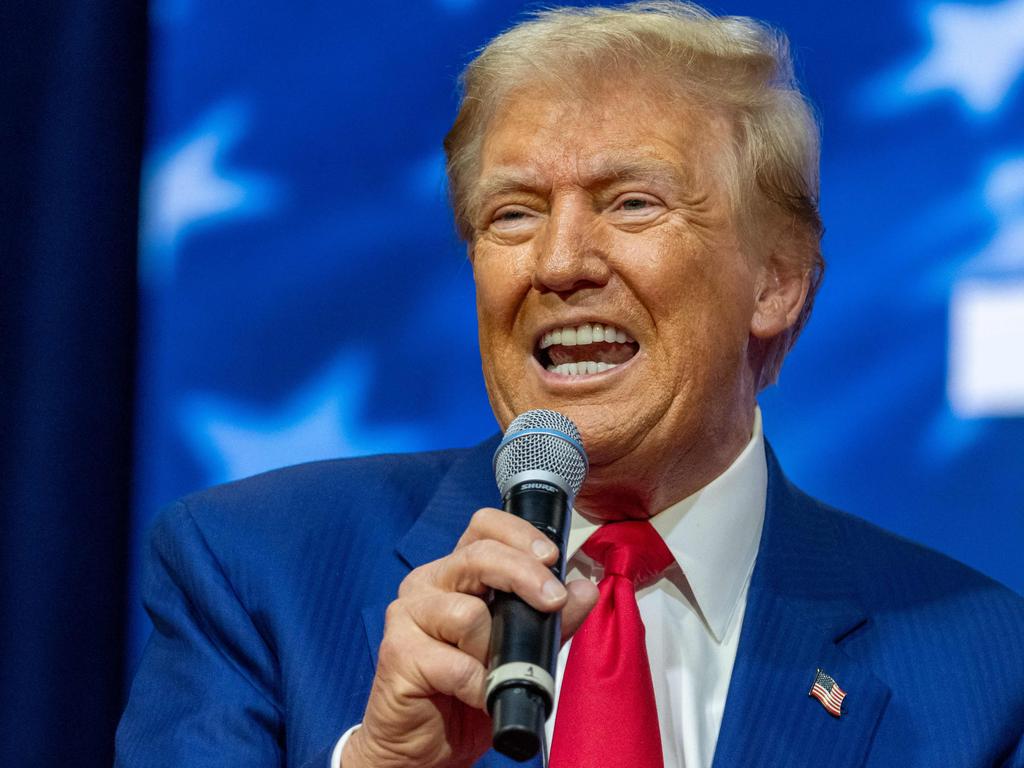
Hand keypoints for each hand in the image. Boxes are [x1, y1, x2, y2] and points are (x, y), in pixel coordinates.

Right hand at [342, 507, 598, 767]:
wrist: (425, 746)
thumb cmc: (467, 690)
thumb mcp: (521, 651)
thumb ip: (552, 620)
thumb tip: (585, 590)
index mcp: (457, 572)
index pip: (484, 526)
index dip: (519, 534)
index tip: (552, 558)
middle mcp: (429, 583)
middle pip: (479, 555)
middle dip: (525, 576)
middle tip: (553, 602)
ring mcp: (407, 615)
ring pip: (468, 614)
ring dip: (494, 650)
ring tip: (494, 672)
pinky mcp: (398, 653)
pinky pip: (454, 664)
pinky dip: (478, 685)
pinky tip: (479, 696)